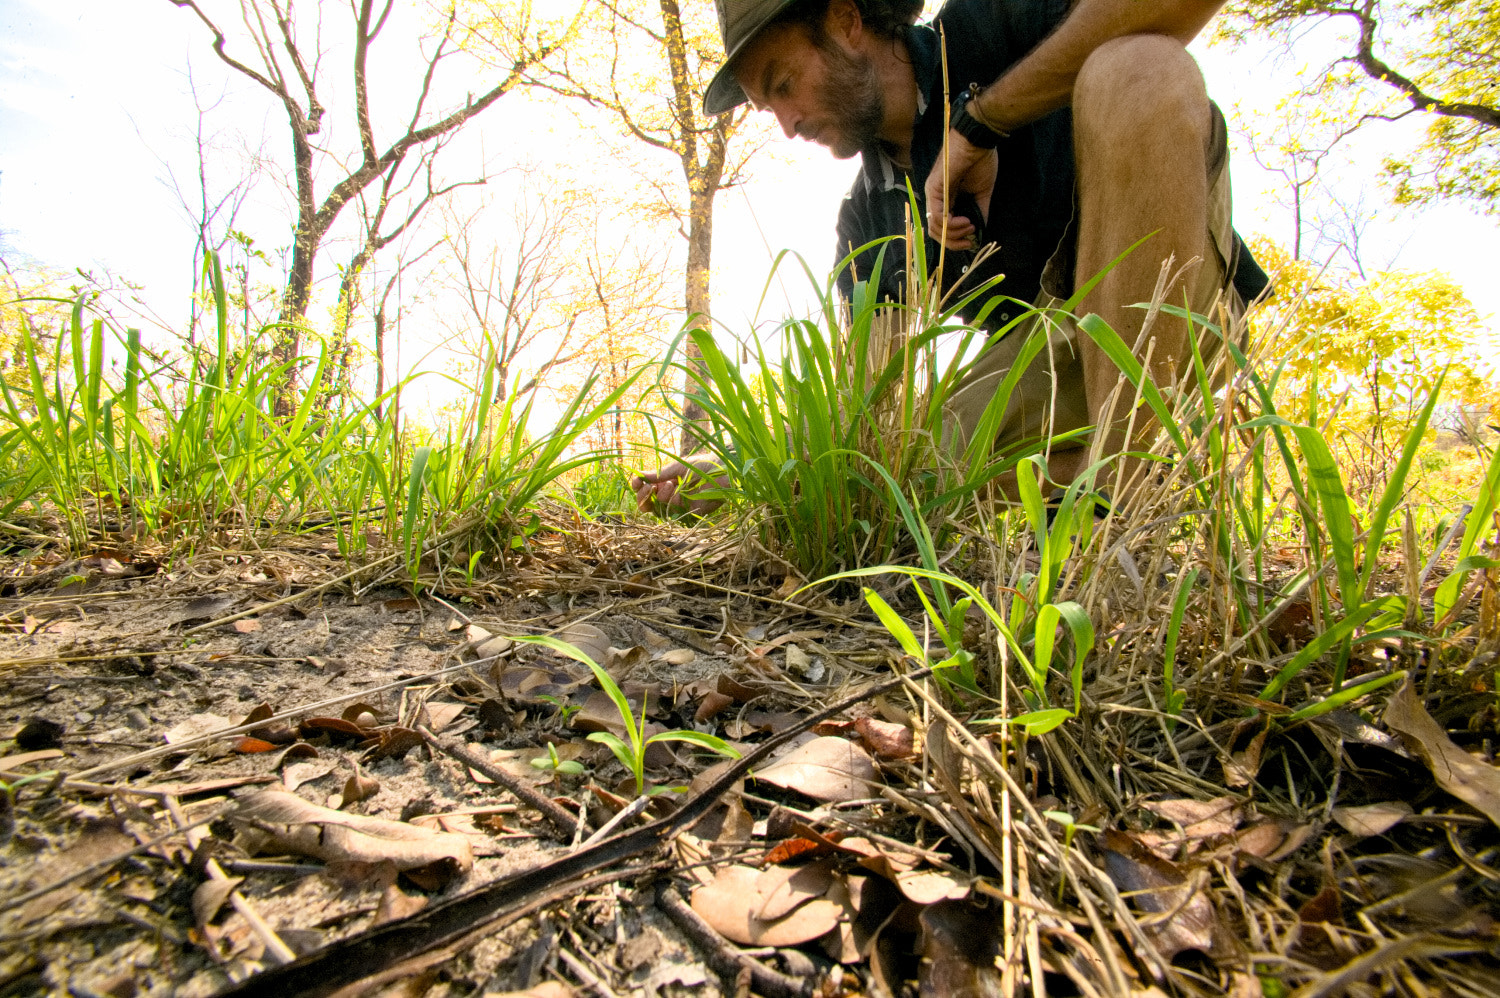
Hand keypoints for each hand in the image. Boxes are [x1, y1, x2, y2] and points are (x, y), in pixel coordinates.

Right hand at [630, 455, 724, 515]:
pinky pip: (674, 511)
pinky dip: (672, 501)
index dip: (638, 487)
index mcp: (666, 483)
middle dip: (643, 497)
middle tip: (647, 488)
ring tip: (669, 484)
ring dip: (660, 497)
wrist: (723, 470)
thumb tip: (640, 475)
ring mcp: (680, 505)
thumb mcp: (678, 467)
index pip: (646, 490)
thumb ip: (660, 474)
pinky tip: (677, 491)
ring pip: (659, 509)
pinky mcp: (689, 512)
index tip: (636, 481)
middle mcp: (670, 495)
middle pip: (648, 504)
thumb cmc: (703, 465)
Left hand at [923, 131, 997, 249]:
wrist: (978, 141)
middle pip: (935, 232)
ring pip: (935, 227)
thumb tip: (980, 231)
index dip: (955, 240)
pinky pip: (938, 215)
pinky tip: (966, 221)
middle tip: (970, 240)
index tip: (972, 240)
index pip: (942, 228)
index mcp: (946, 199)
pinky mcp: (934, 189)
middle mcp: (935, 198)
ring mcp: (932, 194)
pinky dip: (952, 224)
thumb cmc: (981, 161)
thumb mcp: (982, 193)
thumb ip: (979, 211)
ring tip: (970, 226)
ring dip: (955, 234)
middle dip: (953, 242)